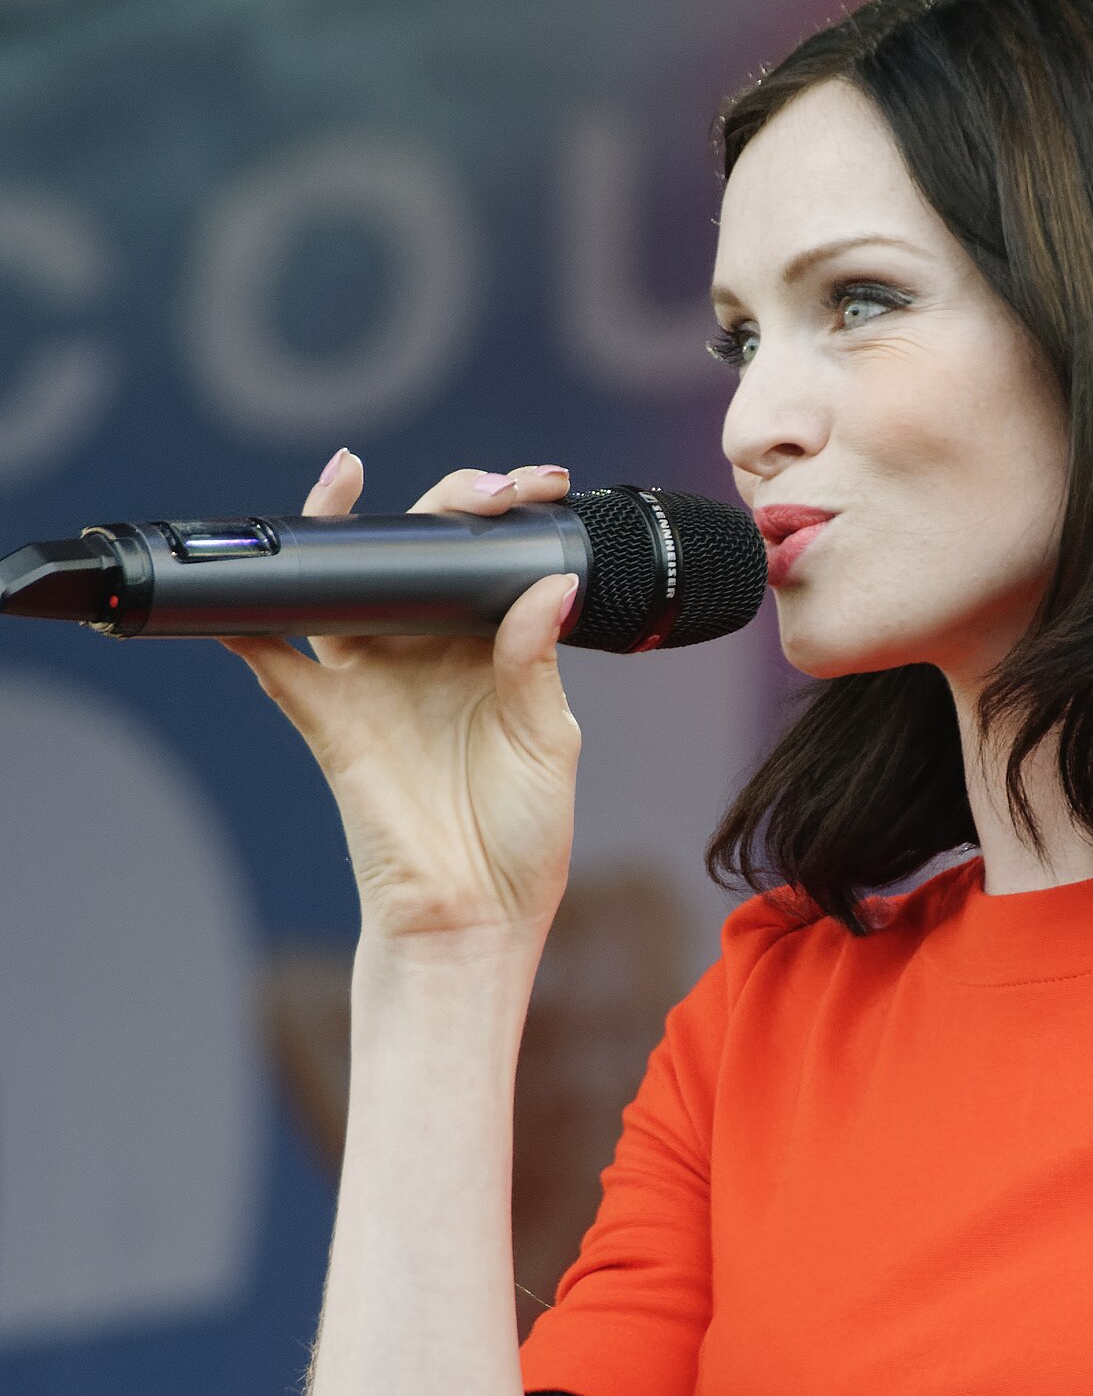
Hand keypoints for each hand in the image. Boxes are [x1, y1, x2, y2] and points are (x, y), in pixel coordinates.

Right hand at [224, 453, 582, 946]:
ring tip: (345, 478)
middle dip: (440, 504)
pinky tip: (242, 586)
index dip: (503, 517)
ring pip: (341, 586)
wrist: (476, 917)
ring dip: (335, 528)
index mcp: (489, 652)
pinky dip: (249, 621)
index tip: (537, 484)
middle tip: (482, 490)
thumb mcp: (547, 740)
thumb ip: (535, 662)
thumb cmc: (522, 838)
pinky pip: (276, 658)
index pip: (486, 563)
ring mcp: (373, 680)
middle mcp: (427, 654)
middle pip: (413, 556)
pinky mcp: (329, 716)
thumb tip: (549, 585)